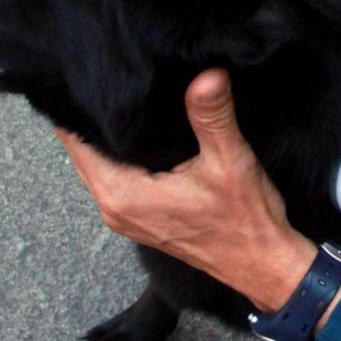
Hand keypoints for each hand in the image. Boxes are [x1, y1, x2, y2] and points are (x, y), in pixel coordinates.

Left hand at [56, 70, 327, 314]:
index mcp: (123, 194)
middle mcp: (114, 207)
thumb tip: (206, 75)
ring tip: (127, 97)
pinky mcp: (140, 217)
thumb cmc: (245, 221)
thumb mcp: (230, 161)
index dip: (85, 105)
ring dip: (110, 136)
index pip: (77, 141)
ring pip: (100, 164)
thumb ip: (213, 116)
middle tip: (114, 76)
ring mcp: (125, 216)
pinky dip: (122, 155)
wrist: (262, 264)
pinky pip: (116, 177)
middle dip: (98, 116)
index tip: (98, 75)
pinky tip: (142, 133)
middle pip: (84, 151)